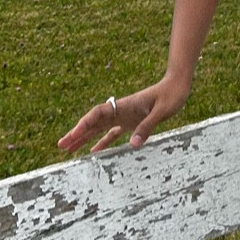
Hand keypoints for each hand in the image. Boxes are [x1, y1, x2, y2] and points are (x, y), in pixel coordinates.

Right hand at [57, 74, 190, 154]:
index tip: (74, 134)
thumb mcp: (161, 111)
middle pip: (93, 122)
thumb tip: (133, 144)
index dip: (85, 123)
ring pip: (99, 128)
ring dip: (84, 138)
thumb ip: (147, 126)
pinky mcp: (131, 122)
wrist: (177, 86)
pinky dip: (101, 143)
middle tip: (61, 145)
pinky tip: (94, 152)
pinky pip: (112, 134)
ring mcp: (124, 117)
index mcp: (124, 106)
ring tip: (69, 149)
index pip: (98, 114)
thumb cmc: (171, 95)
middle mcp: (120, 111)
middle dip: (77, 133)